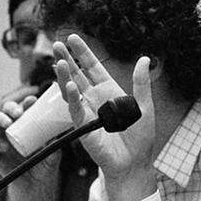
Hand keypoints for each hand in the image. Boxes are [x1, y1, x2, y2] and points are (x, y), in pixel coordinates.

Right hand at [0, 92, 56, 184]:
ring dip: (0, 118)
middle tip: (19, 112)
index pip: (25, 107)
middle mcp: (13, 127)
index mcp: (28, 123)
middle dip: (11, 107)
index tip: (33, 100)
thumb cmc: (44, 167)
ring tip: (8, 123)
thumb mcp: (53, 155)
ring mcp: (1, 137)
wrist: (34, 187)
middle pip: (7, 109)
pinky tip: (3, 145)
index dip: (27, 101)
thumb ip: (54, 146)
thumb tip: (58, 134)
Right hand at [53, 34, 156, 200]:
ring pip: (71, 89)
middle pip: (77, 74)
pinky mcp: (84, 127)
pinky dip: (72, 98)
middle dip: (67, 59)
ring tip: (57, 61)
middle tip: (56, 44)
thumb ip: (141, 83)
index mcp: (109, 91)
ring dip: (64, 76)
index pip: (92, 67)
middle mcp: (95, 99)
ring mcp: (87, 112)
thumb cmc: (140, 138)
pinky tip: (69, 84)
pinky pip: (75, 110)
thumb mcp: (145, 106)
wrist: (134, 163)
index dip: (82, 53)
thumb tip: (144, 58)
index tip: (72, 38)